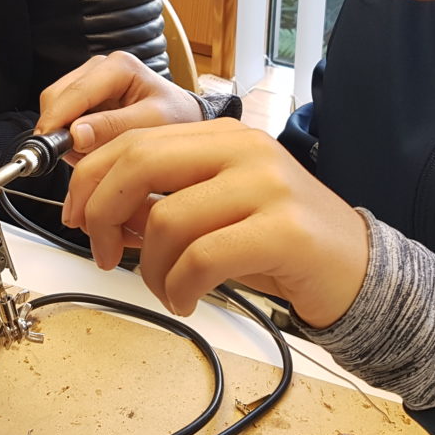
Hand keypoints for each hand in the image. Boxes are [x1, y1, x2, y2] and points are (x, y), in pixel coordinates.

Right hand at [37, 50, 201, 156]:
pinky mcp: (83, 96)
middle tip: (79, 157)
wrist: (182, 120)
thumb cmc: (175, 118)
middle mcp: (99, 67)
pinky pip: (61, 117)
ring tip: (92, 152)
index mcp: (119, 66)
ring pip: (54, 108)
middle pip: (57, 97)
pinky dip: (70, 136)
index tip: (48, 146)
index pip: (76, 92)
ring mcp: (88, 80)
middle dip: (61, 130)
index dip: (57, 120)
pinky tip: (91, 146)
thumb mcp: (152, 124)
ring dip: (65, 135)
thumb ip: (114, 128)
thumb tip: (75, 134)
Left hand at [62, 118, 369, 327]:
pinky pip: (201, 259)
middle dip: (101, 214)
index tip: (76, 217)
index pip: (134, 140)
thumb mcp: (217, 208)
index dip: (90, 179)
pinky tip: (186, 300)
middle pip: (139, 165)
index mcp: (223, 134)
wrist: (358, 269)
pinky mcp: (284, 230)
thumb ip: (165, 200)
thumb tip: (99, 212)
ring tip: (164, 289)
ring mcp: (267, 186)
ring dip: (148, 269)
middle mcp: (243, 148)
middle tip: (99, 253)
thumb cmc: (278, 242)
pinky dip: (178, 288)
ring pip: (166, 221)